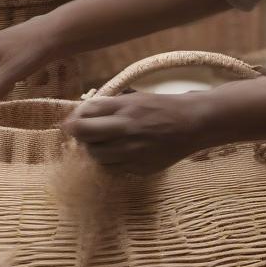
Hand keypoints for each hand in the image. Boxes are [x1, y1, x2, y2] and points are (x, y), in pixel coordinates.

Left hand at [61, 91, 216, 173]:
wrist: (193, 124)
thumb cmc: (163, 106)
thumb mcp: (135, 98)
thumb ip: (109, 106)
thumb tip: (83, 112)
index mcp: (124, 108)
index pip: (84, 118)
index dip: (73, 121)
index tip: (71, 123)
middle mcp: (125, 130)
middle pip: (85, 138)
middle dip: (80, 136)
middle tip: (84, 134)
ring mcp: (132, 152)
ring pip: (97, 156)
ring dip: (96, 149)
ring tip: (107, 143)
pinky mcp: (140, 168)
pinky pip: (115, 167)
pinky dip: (114, 160)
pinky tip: (124, 152)